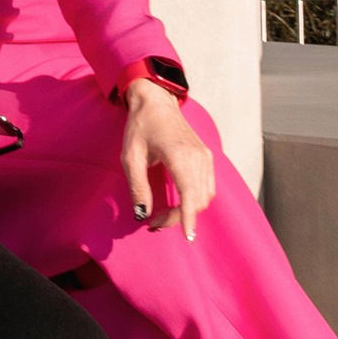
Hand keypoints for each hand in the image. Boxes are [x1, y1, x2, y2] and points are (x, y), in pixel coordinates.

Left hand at [119, 81, 215, 235]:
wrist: (157, 100)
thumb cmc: (140, 126)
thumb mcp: (130, 156)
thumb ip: (137, 186)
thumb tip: (142, 215)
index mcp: (179, 155)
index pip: (190, 195)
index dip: (189, 218)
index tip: (188, 238)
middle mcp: (198, 157)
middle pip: (198, 200)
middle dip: (179, 218)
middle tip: (154, 224)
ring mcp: (205, 156)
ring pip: (205, 196)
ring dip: (188, 211)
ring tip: (163, 216)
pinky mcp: (206, 157)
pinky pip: (207, 187)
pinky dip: (195, 201)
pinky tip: (178, 204)